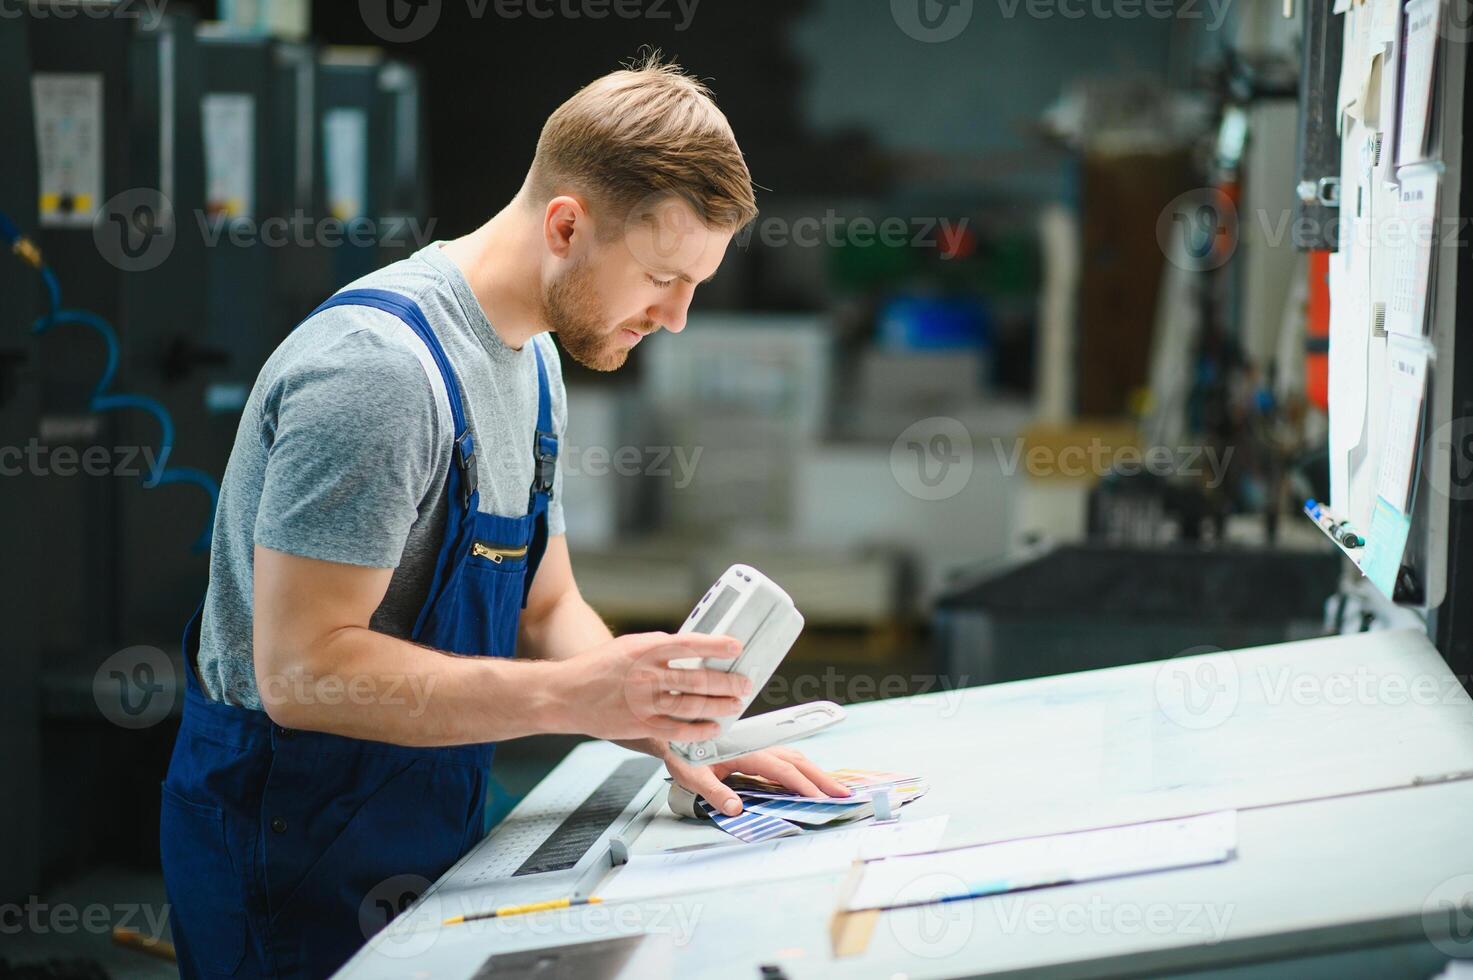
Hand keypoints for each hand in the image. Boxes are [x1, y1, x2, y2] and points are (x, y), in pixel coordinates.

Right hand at [547, 632, 750, 742]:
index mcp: (646, 649)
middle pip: (698, 679)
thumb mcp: (629, 645)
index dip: (717, 646)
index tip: (737, 647)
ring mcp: (645, 703)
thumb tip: (693, 650)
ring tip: (736, 704)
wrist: (565, 694)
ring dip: (719, 706)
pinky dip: (699, 730)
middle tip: (745, 683)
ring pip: (692, 705)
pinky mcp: (640, 726)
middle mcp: (647, 675)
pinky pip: (678, 730)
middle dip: (727, 682)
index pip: (690, 644)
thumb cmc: (597, 667)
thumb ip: (659, 647)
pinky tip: (713, 727)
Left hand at [663, 744, 851, 816]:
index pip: (781, 770)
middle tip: (843, 794)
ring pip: (795, 757)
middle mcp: (757, 746)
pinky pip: (787, 758)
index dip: (802, 785)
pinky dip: (804, 769)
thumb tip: (736, 809)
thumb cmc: (684, 753)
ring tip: (834, 788)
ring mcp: (759, 746)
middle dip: (822, 778)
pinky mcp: (758, 749)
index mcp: (746, 751)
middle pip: (797, 760)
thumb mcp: (693, 776)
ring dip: (816, 772)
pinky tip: (810, 780)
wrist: (675, 732)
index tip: (820, 799)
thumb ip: (714, 792)